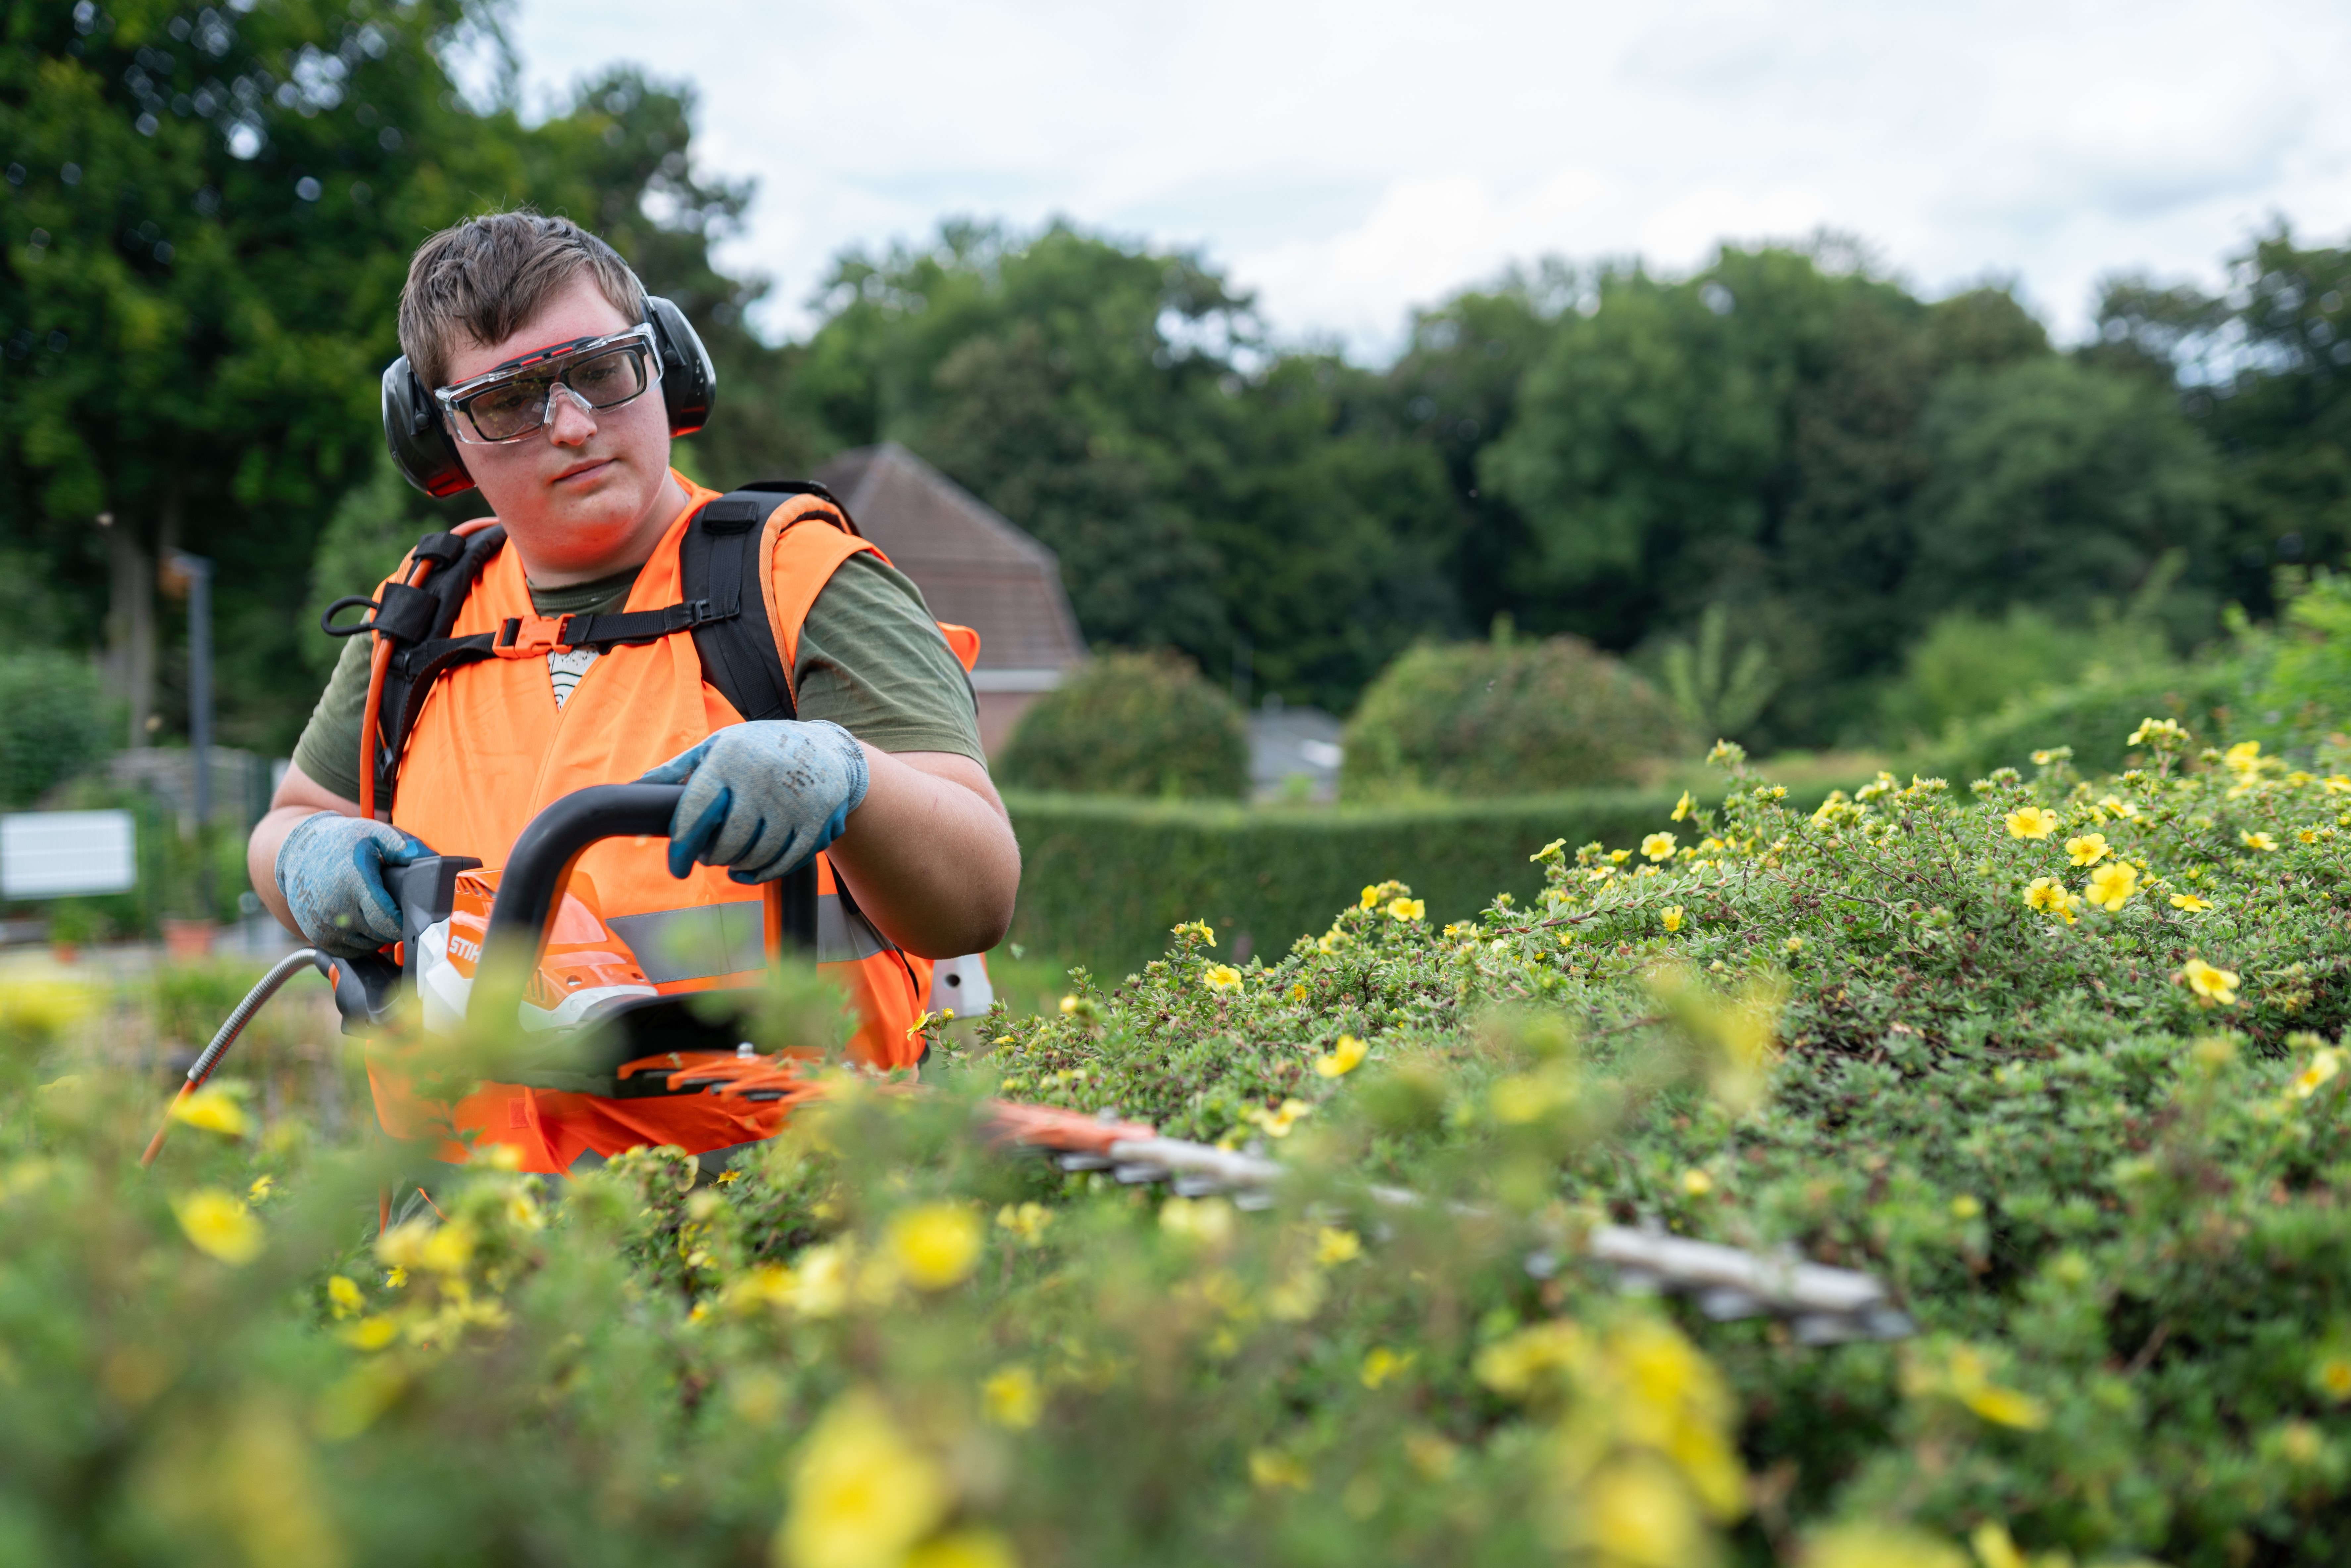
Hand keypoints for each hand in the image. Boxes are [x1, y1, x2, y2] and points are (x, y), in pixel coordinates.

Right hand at [274, 812, 432, 956]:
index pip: (387, 921)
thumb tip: (432, 860)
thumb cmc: (342, 841)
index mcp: (354, 884)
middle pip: (380, 936)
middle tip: (399, 913)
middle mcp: (336, 909)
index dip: (404, 923)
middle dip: (395, 929)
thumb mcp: (374, 833)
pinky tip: (364, 924)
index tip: (414, 916)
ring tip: (380, 916)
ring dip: (378, 938)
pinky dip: (361, 943)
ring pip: (366, 947)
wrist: (299, 851)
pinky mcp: (316, 936)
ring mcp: (323, 926)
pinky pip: (349, 951)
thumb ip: (403, 846)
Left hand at [639, 720, 869, 882]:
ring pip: (757, 855)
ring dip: (737, 865)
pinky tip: (748, 871)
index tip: (677, 868)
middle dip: (712, 857)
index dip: (682, 847)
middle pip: (727, 841)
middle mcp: (763, 779)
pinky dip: (763, 873)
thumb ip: (678, 769)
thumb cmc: (759, 749)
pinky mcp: (817, 821)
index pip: (696, 811)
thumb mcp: (718, 747)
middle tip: (708, 856)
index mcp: (730, 758)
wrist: (827, 749)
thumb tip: (634, 789)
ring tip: (729, 860)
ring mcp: (794, 802)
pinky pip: (785, 862)